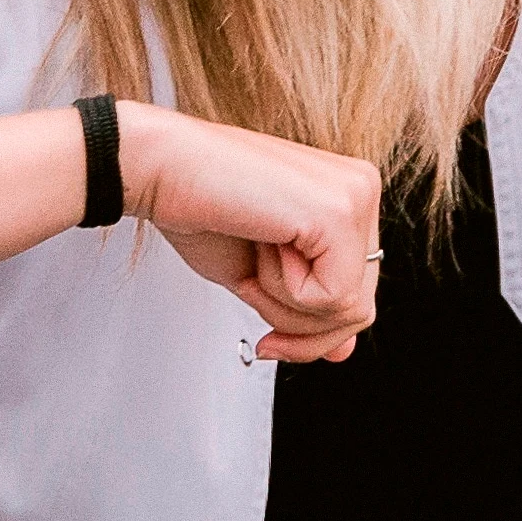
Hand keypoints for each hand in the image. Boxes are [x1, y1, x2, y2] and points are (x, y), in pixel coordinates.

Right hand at [118, 102, 385, 362]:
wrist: (160, 169)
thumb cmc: (201, 211)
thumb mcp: (265, 278)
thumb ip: (310, 309)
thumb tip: (341, 351)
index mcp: (348, 198)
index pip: (358, 294)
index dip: (308, 331)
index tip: (269, 336)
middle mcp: (361, 189)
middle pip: (359, 308)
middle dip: (298, 326)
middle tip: (253, 286)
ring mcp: (356, 196)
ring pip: (348, 308)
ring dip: (284, 304)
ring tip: (256, 250)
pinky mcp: (340, 211)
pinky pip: (331, 297)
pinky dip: (283, 291)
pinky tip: (261, 242)